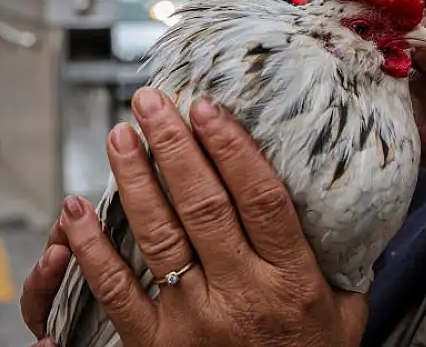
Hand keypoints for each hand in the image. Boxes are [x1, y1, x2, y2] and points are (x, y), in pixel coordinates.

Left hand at [21, 88, 368, 346]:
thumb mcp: (349, 311)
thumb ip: (346, 259)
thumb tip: (350, 201)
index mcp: (292, 280)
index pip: (260, 198)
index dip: (232, 148)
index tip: (208, 108)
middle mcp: (242, 294)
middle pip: (203, 206)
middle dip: (173, 146)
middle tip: (152, 103)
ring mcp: (194, 320)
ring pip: (158, 236)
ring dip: (134, 181)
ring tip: (121, 136)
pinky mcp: (155, 344)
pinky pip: (116, 290)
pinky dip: (91, 248)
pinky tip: (75, 211)